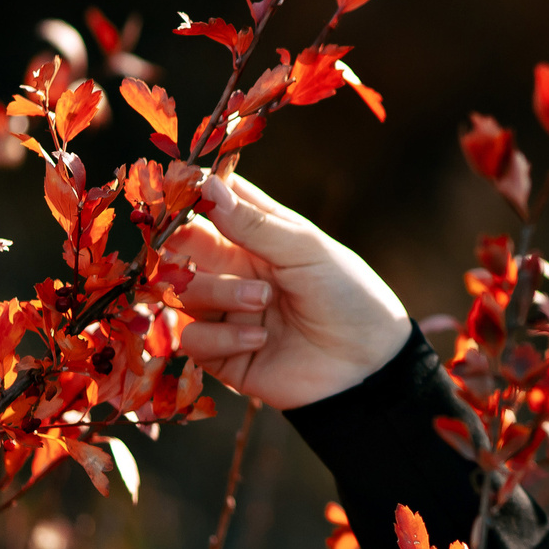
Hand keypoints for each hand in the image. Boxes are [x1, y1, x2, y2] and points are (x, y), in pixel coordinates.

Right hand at [165, 174, 413, 410]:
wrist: (369, 364)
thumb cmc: (348, 296)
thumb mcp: (307, 251)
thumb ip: (255, 223)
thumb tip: (207, 184)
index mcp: (257, 238)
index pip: (212, 204)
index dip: (191, 195)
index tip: (178, 189)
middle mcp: (235, 271)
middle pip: (184, 247)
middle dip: (182, 243)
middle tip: (193, 242)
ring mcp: (227, 312)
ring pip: (183, 292)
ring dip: (218, 292)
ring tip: (263, 300)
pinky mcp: (224, 354)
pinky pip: (193, 339)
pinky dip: (220, 336)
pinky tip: (260, 339)